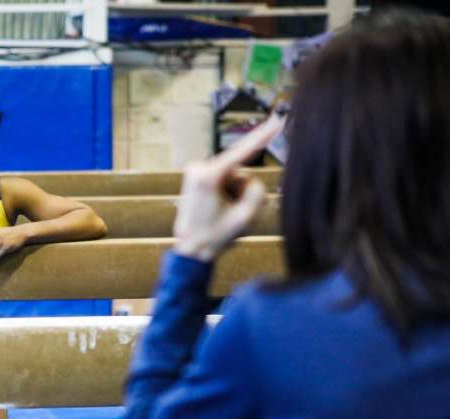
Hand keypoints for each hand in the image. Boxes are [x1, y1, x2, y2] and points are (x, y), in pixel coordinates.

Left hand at [174, 115, 284, 261]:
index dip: (263, 136)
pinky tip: (214, 210)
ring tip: (218, 214)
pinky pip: (224, 180)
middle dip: (241, 192)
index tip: (277, 120)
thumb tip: (250, 181)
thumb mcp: (245, 218)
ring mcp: (195, 171)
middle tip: (228, 215)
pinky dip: (226, 194)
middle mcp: (199, 169)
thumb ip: (257, 193)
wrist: (189, 251)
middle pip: (240, 173)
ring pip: (233, 177)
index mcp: (209, 177)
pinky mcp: (196, 176)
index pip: (242, 151)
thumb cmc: (215, 237)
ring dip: (233, 195)